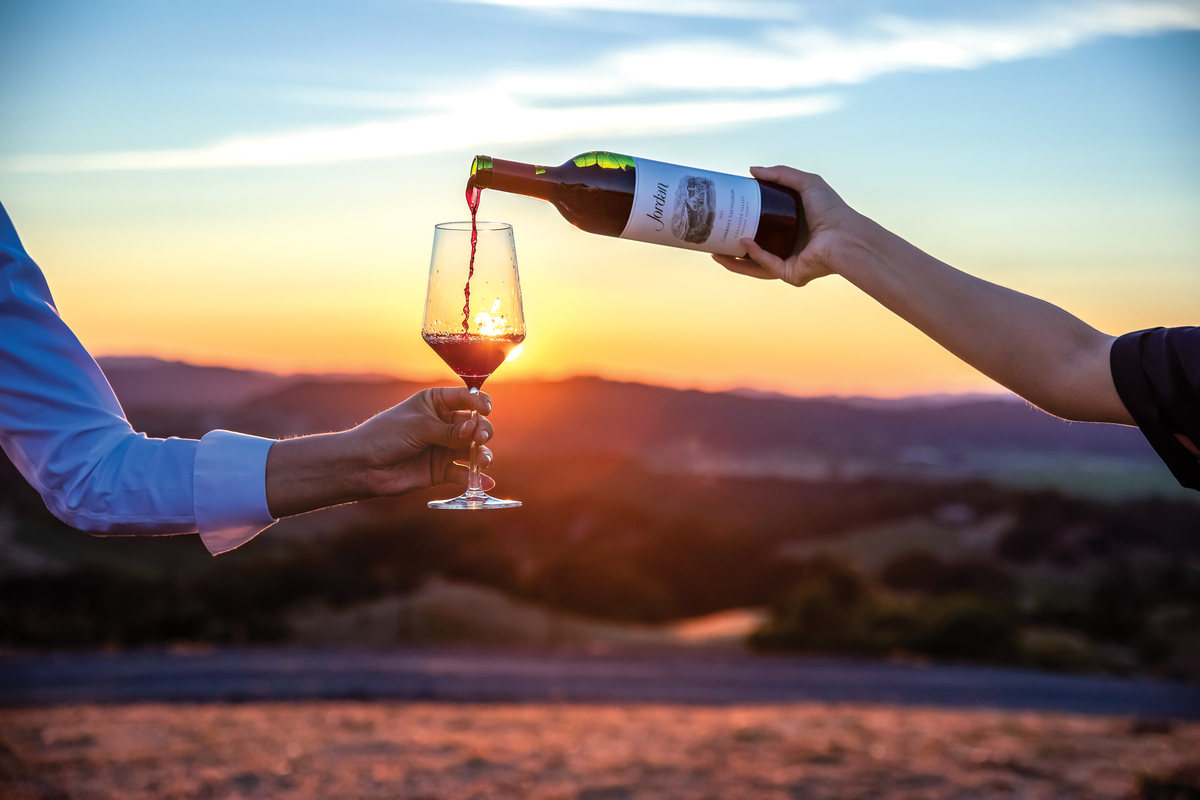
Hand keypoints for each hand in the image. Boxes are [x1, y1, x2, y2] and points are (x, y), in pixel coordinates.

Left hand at [350, 386, 495, 496]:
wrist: (364, 466)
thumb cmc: (386, 435)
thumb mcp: (418, 427)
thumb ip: (449, 431)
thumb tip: (475, 430)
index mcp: (437, 402)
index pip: (466, 397)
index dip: (479, 402)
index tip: (485, 409)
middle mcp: (445, 423)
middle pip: (475, 424)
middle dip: (482, 431)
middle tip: (479, 438)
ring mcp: (445, 447)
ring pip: (474, 449)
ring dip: (482, 455)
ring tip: (482, 461)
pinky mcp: (443, 470)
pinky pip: (464, 473)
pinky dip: (475, 478)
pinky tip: (484, 482)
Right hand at [712, 165, 860, 286]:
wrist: (846, 234)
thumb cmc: (832, 210)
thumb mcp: (805, 182)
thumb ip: (780, 173)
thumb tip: (751, 170)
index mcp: (790, 229)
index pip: (760, 229)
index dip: (742, 224)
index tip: (724, 218)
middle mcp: (788, 248)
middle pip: (753, 251)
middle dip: (730, 249)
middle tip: (712, 240)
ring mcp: (789, 263)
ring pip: (754, 265)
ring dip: (734, 261)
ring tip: (714, 252)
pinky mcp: (791, 274)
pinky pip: (768, 266)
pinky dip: (755, 256)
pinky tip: (744, 244)